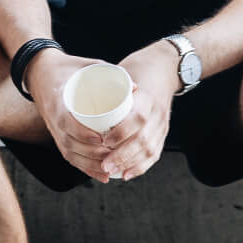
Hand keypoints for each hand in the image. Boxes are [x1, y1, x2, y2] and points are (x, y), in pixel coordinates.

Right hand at [27, 51, 126, 182]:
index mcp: (58, 100)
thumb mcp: (86, 65)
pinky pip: (70, 157)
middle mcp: (53, 119)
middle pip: (71, 143)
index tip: (101, 138)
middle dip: (93, 153)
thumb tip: (136, 87)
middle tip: (115, 153)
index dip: (83, 134)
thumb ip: (109, 73)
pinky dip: (86, 168)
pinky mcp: (57, 136)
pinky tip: (102, 176)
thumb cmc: (66, 69)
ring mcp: (54, 130)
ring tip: (112, 167)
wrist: (39, 73)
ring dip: (91, 164)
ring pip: (71, 154)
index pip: (67, 123)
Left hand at [94, 42, 181, 182]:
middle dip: (122, 156)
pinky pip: (155, 153)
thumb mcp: (121, 72)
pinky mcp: (164, 132)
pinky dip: (141, 167)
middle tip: (104, 164)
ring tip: (112, 171)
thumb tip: (78, 99)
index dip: (121, 133)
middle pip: (143, 140)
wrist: (164, 68)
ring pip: (150, 150)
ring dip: (130, 164)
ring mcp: (163, 124)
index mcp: (147, 97)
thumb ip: (104, 86)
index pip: (138, 118)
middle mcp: (157, 112)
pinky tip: (127, 174)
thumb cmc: (137, 69)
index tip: (104, 141)